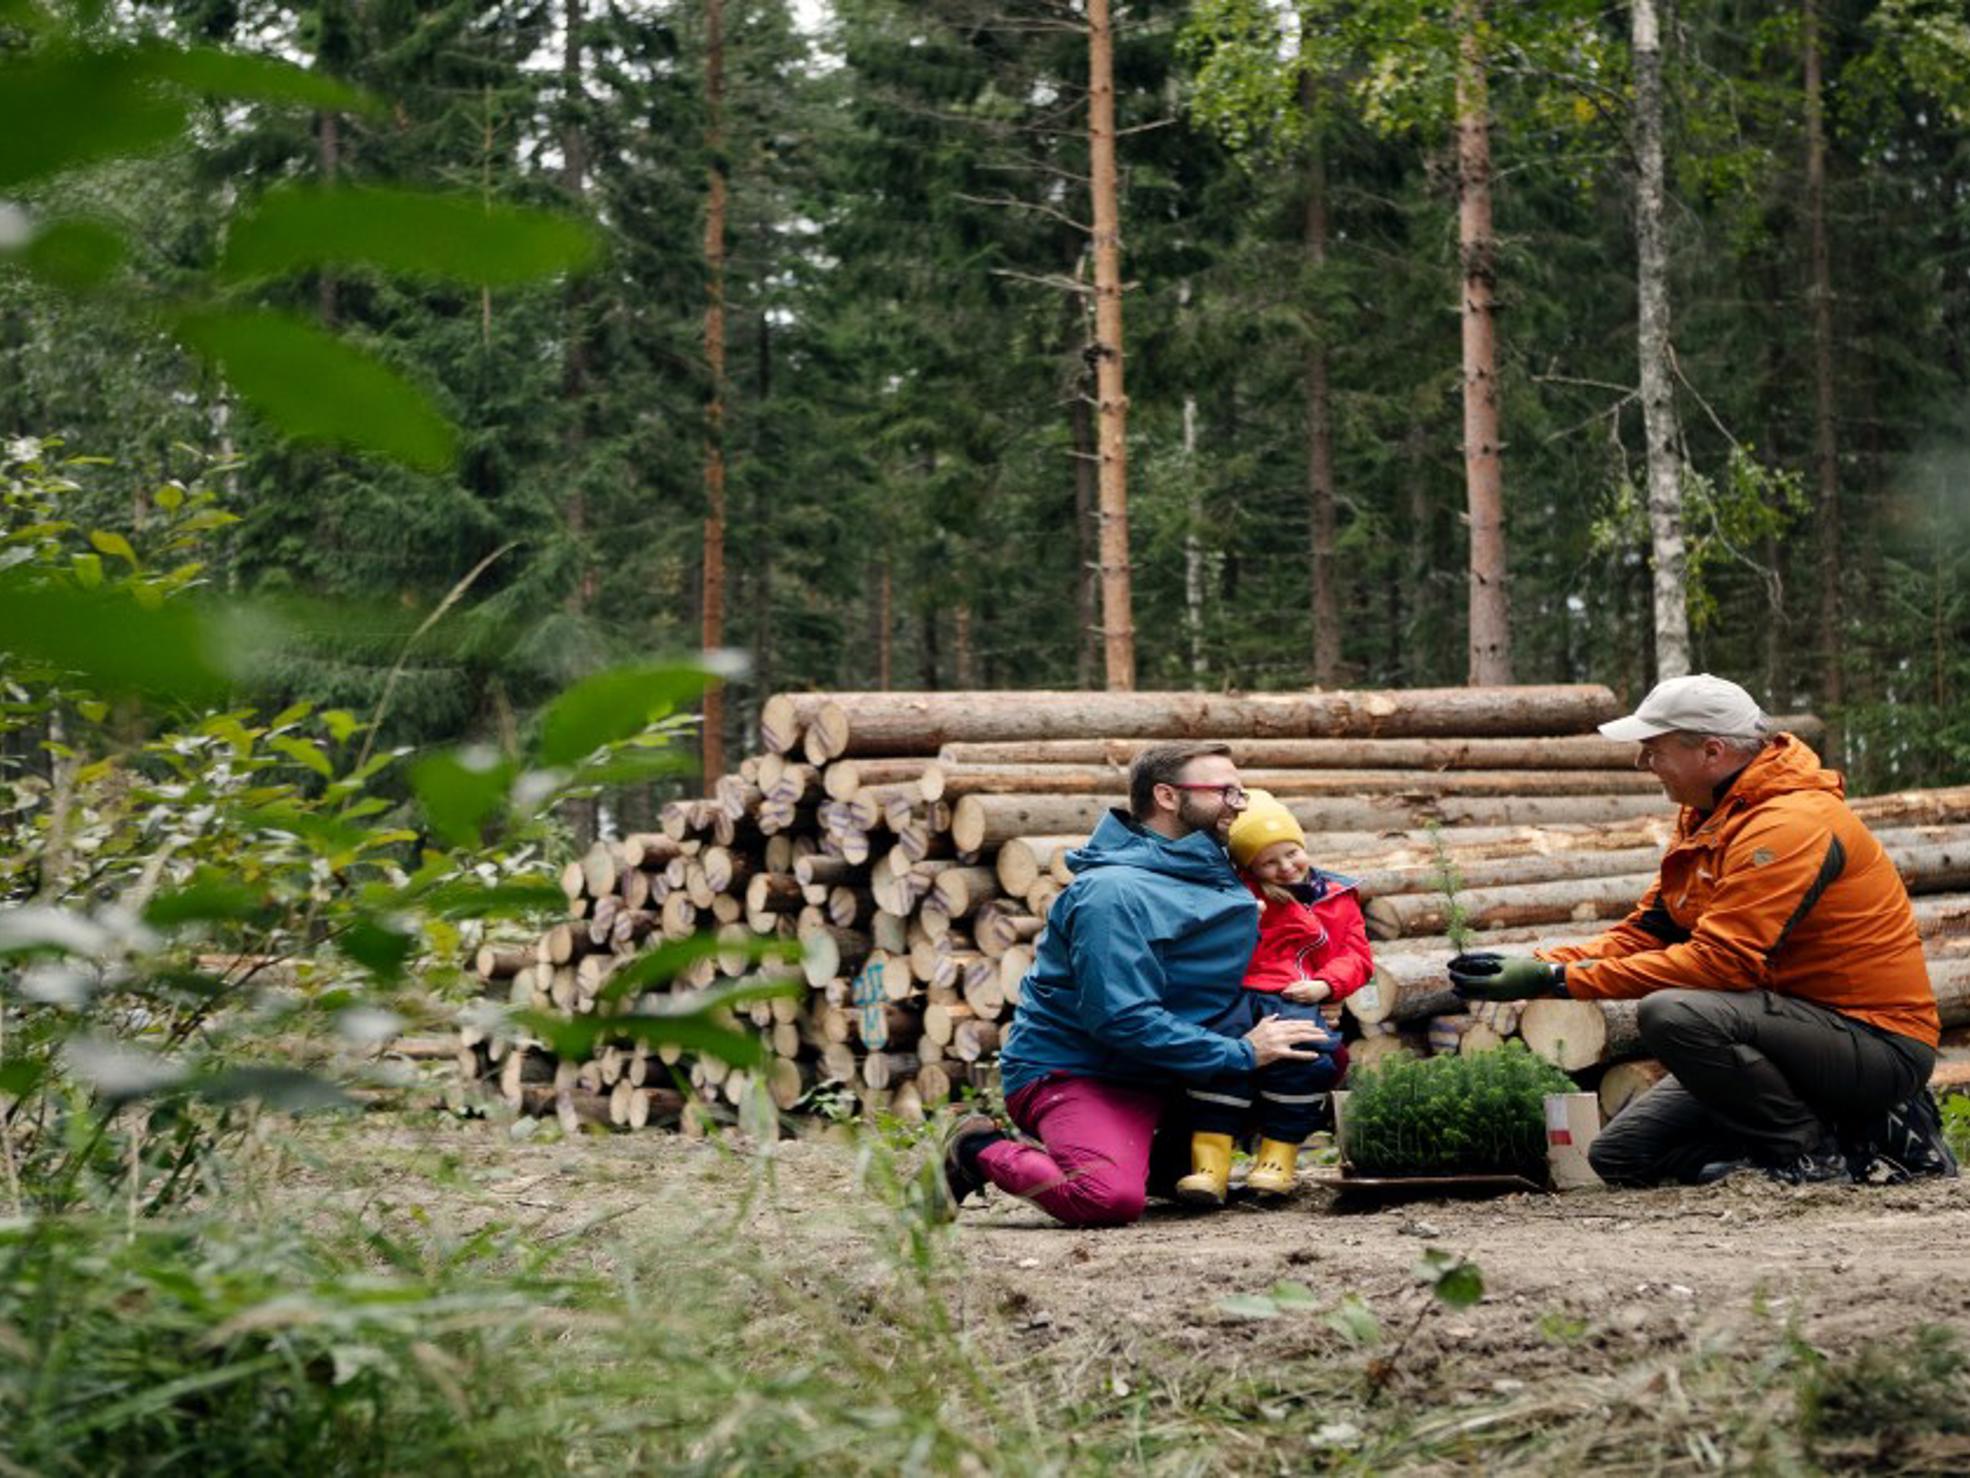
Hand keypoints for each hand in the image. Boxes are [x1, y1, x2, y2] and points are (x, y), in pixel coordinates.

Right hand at [1245, 1015, 1329, 1067]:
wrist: (1243, 1051)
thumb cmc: (1250, 1039)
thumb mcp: (1259, 1025)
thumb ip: (1269, 1019)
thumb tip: (1277, 1015)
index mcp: (1274, 1024)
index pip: (1293, 1023)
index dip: (1304, 1023)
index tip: (1314, 1024)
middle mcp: (1279, 1031)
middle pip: (1299, 1029)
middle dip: (1313, 1030)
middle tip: (1324, 1031)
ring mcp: (1280, 1042)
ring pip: (1300, 1038)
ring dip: (1313, 1038)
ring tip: (1324, 1038)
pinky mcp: (1279, 1053)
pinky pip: (1295, 1054)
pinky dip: (1306, 1054)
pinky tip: (1315, 1055)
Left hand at [1282, 978, 1331, 1004]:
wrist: (1324, 988)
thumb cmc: (1312, 984)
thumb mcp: (1303, 982)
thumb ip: (1295, 984)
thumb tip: (1286, 988)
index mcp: (1305, 988)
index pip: (1293, 992)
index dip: (1287, 993)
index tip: (1282, 993)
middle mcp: (1307, 995)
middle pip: (1294, 997)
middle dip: (1288, 997)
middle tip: (1283, 996)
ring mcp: (1309, 1000)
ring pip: (1297, 1001)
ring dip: (1292, 999)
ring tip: (1288, 997)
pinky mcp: (1311, 1003)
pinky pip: (1302, 1003)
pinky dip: (1298, 1001)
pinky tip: (1295, 999)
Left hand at [1448, 952, 1564, 1001]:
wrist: (1543, 981)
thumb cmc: (1523, 966)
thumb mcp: (1501, 960)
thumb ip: (1482, 960)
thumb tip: (1465, 960)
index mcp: (1493, 985)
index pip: (1468, 982)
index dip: (1457, 976)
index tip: (1449, 968)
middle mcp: (1494, 995)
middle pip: (1469, 993)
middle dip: (1458, 984)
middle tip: (1450, 975)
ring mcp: (1498, 999)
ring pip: (1476, 998)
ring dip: (1465, 992)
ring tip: (1455, 988)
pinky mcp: (1502, 1000)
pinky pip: (1484, 998)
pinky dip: (1474, 994)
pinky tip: (1470, 990)